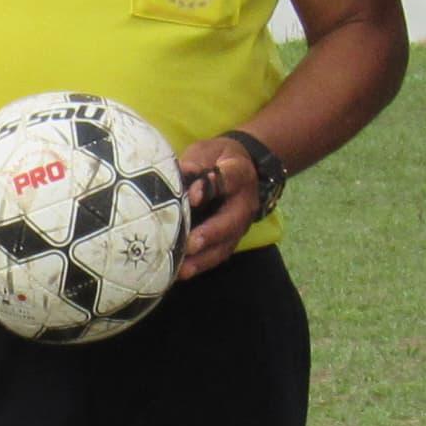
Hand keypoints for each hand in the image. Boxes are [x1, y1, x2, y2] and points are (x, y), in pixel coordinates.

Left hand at [172, 135, 263, 277]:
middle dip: (210, 235)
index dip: (212, 187)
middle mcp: (245, 203)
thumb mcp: (207, 151)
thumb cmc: (216, 158)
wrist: (240, 168)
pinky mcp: (231, 239)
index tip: (192, 196)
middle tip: (190, 245)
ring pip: (225, 245)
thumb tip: (180, 175)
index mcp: (239, 174)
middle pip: (231, 221)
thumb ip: (195, 162)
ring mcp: (240, 225)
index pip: (230, 179)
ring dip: (203, 259)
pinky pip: (218, 255)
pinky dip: (200, 266)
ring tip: (182, 269)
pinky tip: (180, 274)